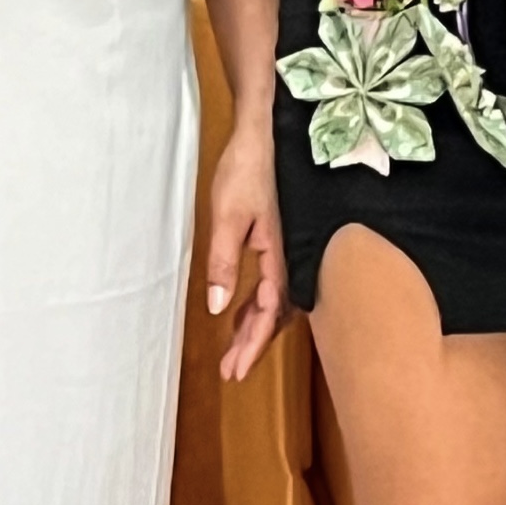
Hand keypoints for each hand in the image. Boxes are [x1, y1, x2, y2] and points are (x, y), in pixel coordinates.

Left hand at [202, 128, 285, 382]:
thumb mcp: (227, 219)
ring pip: (274, 299)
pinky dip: (255, 303)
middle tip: (232, 370)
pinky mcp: (275, 237)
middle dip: (253, 343)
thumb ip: (223, 264)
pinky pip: (270, 282)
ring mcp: (283, 247)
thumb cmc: (246, 171)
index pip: (269, 312)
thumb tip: (218, 307)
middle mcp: (287, 255)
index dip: (253, 344)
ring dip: (254, 326)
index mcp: (278, 254)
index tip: (236, 370)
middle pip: (275, 312)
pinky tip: (239, 308)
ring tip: (233, 349)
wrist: (262, 133)